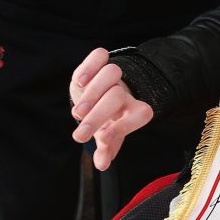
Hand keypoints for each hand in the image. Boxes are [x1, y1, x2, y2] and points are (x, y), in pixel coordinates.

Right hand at [70, 47, 153, 170]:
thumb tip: (102, 164)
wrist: (99, 99)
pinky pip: (100, 55)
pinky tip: (80, 82)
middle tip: (80, 135)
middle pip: (116, 96)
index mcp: (132, 111)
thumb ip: (106, 150)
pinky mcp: (98, 64)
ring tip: (78, 113)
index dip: (124, 126)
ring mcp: (112, 77)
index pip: (141, 114)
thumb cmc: (105, 122)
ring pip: (111, 73)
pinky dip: (90, 65)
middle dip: (97, 116)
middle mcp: (124, 91)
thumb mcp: (107, 138)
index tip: (104, 138)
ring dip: (92, 94)